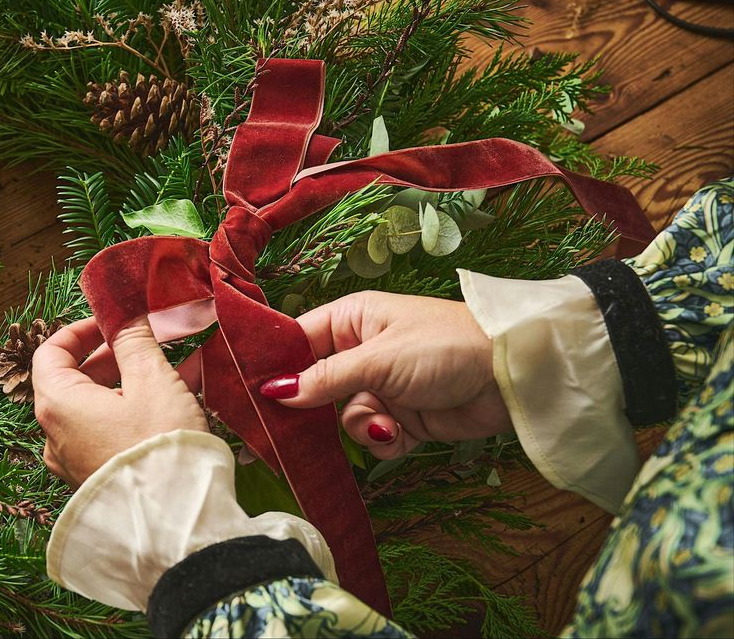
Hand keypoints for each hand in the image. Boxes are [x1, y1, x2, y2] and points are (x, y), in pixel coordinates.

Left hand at [32, 316, 206, 487]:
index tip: (114, 321)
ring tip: (176, 366)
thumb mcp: (152, 381)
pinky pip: (112, 433)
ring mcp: (75, 460)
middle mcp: (56, 434)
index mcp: (58, 404)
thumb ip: (135, 342)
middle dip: (115, 356)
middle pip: (76, 380)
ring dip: (134, 382)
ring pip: (100, 407)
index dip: (81, 329)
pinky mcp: (99, 478)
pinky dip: (137, 411)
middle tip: (151, 341)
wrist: (175, 524)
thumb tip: (126, 318)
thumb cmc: (157, 446)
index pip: (50, 352)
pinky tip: (179, 398)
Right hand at [260, 291, 510, 459]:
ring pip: (344, 418)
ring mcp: (382, 387)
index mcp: (351, 321)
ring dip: (360, 426)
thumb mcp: (378, 359)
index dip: (275, 369)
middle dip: (314, 410)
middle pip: (315, 387)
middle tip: (294, 433)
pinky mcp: (403, 418)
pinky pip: (373, 437)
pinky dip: (385, 441)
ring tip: (385, 420)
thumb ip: (324, 379)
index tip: (251, 396)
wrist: (512, 377)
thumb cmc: (443, 347)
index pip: (297, 343)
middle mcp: (360, 352)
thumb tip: (272, 392)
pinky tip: (401, 433)